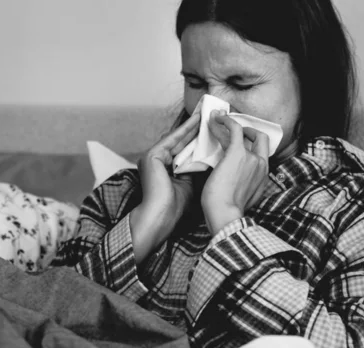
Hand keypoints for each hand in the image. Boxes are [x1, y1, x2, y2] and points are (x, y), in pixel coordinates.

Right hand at [130, 113, 199, 263]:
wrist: (161, 217)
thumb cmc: (175, 207)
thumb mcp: (189, 184)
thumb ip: (195, 170)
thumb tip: (211, 158)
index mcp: (163, 169)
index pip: (184, 150)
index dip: (197, 140)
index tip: (212, 131)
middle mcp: (156, 161)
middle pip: (180, 142)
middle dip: (195, 130)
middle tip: (209, 116)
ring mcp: (152, 157)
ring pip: (176, 138)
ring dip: (191, 127)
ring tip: (205, 115)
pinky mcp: (152, 156)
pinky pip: (172, 140)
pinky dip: (185, 131)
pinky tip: (197, 122)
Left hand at [201, 111, 269, 234]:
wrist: (224, 215)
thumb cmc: (225, 212)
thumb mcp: (240, 199)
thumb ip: (241, 187)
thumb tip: (229, 179)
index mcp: (262, 178)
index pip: (262, 155)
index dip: (252, 147)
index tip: (241, 145)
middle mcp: (261, 165)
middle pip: (260, 139)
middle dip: (248, 131)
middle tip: (234, 130)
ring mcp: (252, 158)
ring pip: (242, 132)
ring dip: (229, 124)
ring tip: (216, 119)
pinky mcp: (238, 152)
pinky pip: (235, 128)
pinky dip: (226, 121)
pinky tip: (217, 118)